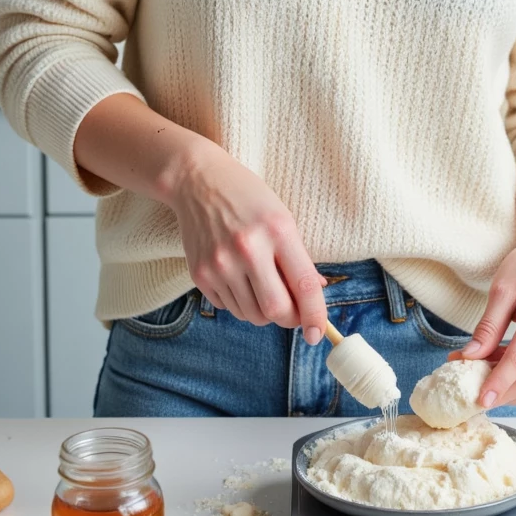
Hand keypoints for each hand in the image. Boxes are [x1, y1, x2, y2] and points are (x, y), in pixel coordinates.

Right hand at [166, 142, 328, 339]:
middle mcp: (248, 249)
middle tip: (293, 312)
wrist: (198, 181)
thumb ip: (298, 257)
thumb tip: (316, 293)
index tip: (318, 334)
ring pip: (251, 315)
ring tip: (263, 286)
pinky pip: (228, 307)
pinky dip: (241, 303)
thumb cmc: (247, 197)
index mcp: (277, 231)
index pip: (303, 285)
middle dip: (289, 319)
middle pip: (275, 310)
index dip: (315, 315)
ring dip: (264, 313)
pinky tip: (239, 278)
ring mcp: (220, 264)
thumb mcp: (282, 218)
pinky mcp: (200, 274)